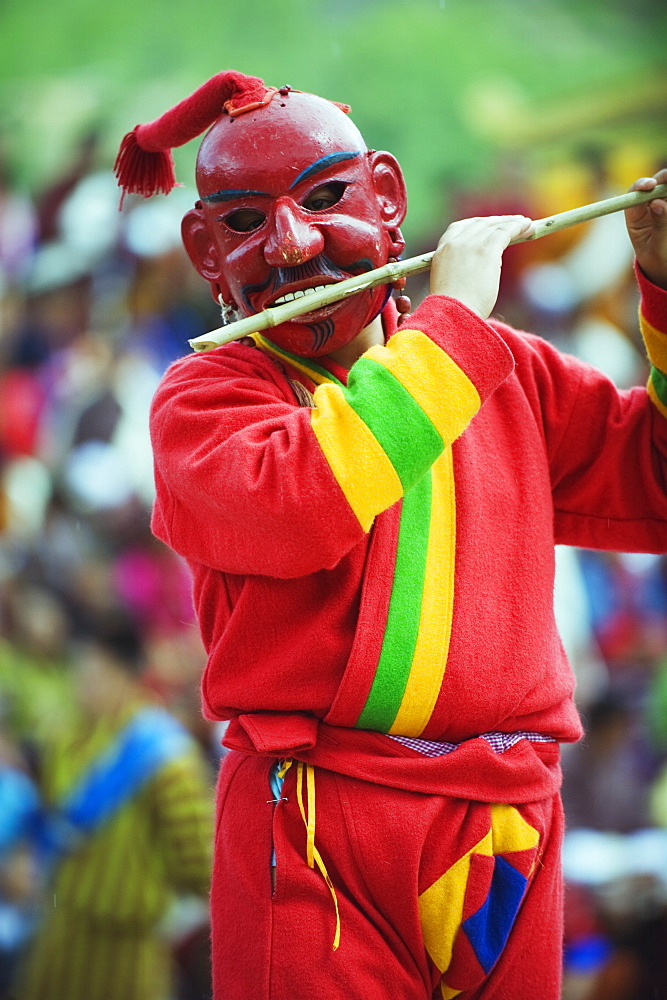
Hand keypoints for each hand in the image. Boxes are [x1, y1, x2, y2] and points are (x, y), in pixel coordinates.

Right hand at [429, 215, 534, 318]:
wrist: (453, 317)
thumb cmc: (453, 310)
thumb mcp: (451, 284)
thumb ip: (462, 269)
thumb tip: (486, 267)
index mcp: (442, 249)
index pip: (461, 227)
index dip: (479, 224)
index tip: (491, 226)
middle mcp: (455, 242)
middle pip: (481, 224)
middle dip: (498, 222)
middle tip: (514, 223)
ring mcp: (470, 245)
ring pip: (495, 227)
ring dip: (513, 224)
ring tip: (527, 225)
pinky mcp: (486, 251)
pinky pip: (505, 232)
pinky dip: (518, 227)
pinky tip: (529, 227)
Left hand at [625, 169, 666, 288]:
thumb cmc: (658, 262)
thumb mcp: (658, 248)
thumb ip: (660, 226)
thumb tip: (657, 203)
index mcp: (636, 216)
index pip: (635, 194)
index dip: (641, 185)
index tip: (651, 185)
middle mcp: (651, 205)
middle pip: (658, 182)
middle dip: (666, 179)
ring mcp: (665, 204)